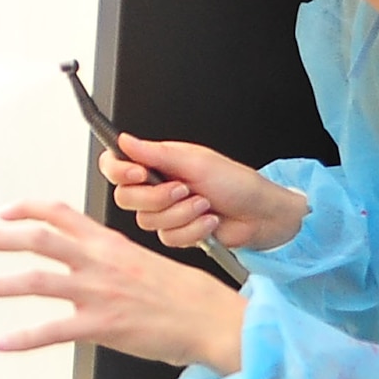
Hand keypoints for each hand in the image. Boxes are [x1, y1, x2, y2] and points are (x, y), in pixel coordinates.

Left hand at [0, 201, 246, 373]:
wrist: (214, 320)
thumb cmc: (184, 295)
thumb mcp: (143, 261)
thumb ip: (108, 257)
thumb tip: (84, 257)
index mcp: (109, 243)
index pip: (59, 213)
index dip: (27, 209)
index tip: (3, 212)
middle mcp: (99, 262)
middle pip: (37, 240)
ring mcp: (98, 293)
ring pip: (35, 280)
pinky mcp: (102, 325)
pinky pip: (53, 331)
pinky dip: (23, 337)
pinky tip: (2, 342)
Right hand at [101, 135, 308, 252]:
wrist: (262, 215)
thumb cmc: (236, 183)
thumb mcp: (196, 162)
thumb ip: (155, 153)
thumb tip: (124, 140)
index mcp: (157, 163)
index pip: (115, 165)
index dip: (119, 171)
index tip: (138, 173)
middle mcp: (157, 186)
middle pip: (126, 198)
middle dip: (157, 198)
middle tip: (184, 189)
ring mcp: (166, 211)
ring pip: (147, 221)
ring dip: (181, 214)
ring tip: (205, 205)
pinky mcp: (177, 232)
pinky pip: (167, 238)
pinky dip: (192, 230)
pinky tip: (209, 221)